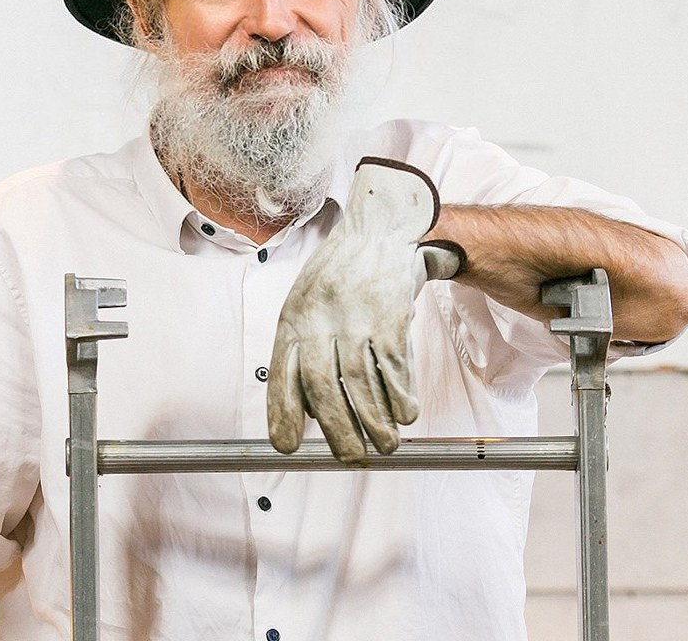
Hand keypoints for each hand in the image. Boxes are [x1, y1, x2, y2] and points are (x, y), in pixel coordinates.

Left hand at [266, 159, 459, 462]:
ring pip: (359, 381)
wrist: (380, 229)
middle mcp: (320, 318)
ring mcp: (355, 316)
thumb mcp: (308, 303)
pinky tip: (405, 412)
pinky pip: (393, 365)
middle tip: (349, 457)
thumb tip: (309, 409)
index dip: (282, 413)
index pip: (282, 373)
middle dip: (336, 429)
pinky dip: (400, 395)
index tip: (285, 447)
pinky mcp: (389, 314)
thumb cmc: (341, 274)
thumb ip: (304, 349)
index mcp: (294, 318)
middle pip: (321, 385)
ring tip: (385, 445)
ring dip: (374, 421)